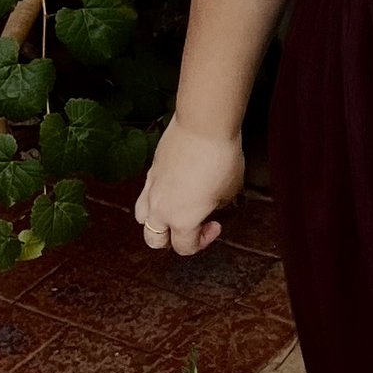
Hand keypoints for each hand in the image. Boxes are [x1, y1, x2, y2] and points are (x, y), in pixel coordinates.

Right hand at [135, 118, 243, 256]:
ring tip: (174, 211)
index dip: (202, 241)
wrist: (203, 126)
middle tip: (191, 227)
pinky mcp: (151, 170)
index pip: (184, 247)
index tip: (215, 225)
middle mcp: (161, 209)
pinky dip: (155, 199)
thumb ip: (217, 205)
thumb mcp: (230, 190)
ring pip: (143, 218)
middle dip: (171, 240)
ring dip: (156, 222)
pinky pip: (146, 194)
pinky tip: (172, 188)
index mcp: (182, 221)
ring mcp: (152, 189)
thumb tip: (211, 204)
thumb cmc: (220, 158)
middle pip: (154, 240)